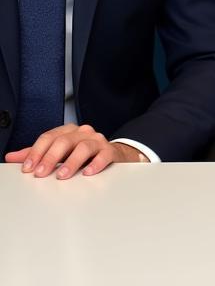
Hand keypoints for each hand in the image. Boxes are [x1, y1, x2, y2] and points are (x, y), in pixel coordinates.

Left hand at [4, 124, 147, 178]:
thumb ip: (36, 154)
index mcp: (68, 131)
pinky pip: (104, 155)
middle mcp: (82, 133)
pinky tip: (88, 173)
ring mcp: (97, 140)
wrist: (109, 154)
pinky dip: (96, 164)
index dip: (37, 152)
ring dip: (71, 162)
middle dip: (50, 158)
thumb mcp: (57, 152)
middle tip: (41, 173)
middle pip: (64, 140)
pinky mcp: (110, 151)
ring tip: (62, 175)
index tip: (28, 168)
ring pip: (84, 146)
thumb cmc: (79, 153)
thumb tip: (11, 157)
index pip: (49, 137)